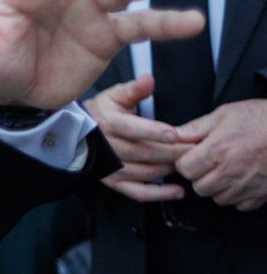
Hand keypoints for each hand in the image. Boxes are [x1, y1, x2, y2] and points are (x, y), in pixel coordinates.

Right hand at [83, 73, 189, 201]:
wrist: (75, 134)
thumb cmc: (101, 113)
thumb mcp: (114, 95)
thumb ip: (134, 89)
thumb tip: (149, 79)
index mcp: (108, 123)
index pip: (133, 128)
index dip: (154, 132)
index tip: (176, 134)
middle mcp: (108, 147)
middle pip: (146, 153)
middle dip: (174, 152)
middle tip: (198, 150)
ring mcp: (110, 167)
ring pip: (145, 172)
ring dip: (169, 169)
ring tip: (189, 164)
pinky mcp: (113, 182)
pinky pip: (138, 192)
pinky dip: (159, 194)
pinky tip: (178, 191)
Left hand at [174, 99, 266, 211]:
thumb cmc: (261, 118)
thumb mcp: (224, 114)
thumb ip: (195, 128)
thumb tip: (172, 136)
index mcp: (218, 151)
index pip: (185, 170)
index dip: (185, 162)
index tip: (192, 156)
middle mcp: (232, 172)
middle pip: (199, 187)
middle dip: (200, 176)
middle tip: (210, 163)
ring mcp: (249, 185)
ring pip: (219, 199)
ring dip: (218, 188)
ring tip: (227, 170)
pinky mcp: (263, 194)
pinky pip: (241, 206)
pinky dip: (238, 197)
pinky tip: (242, 180)